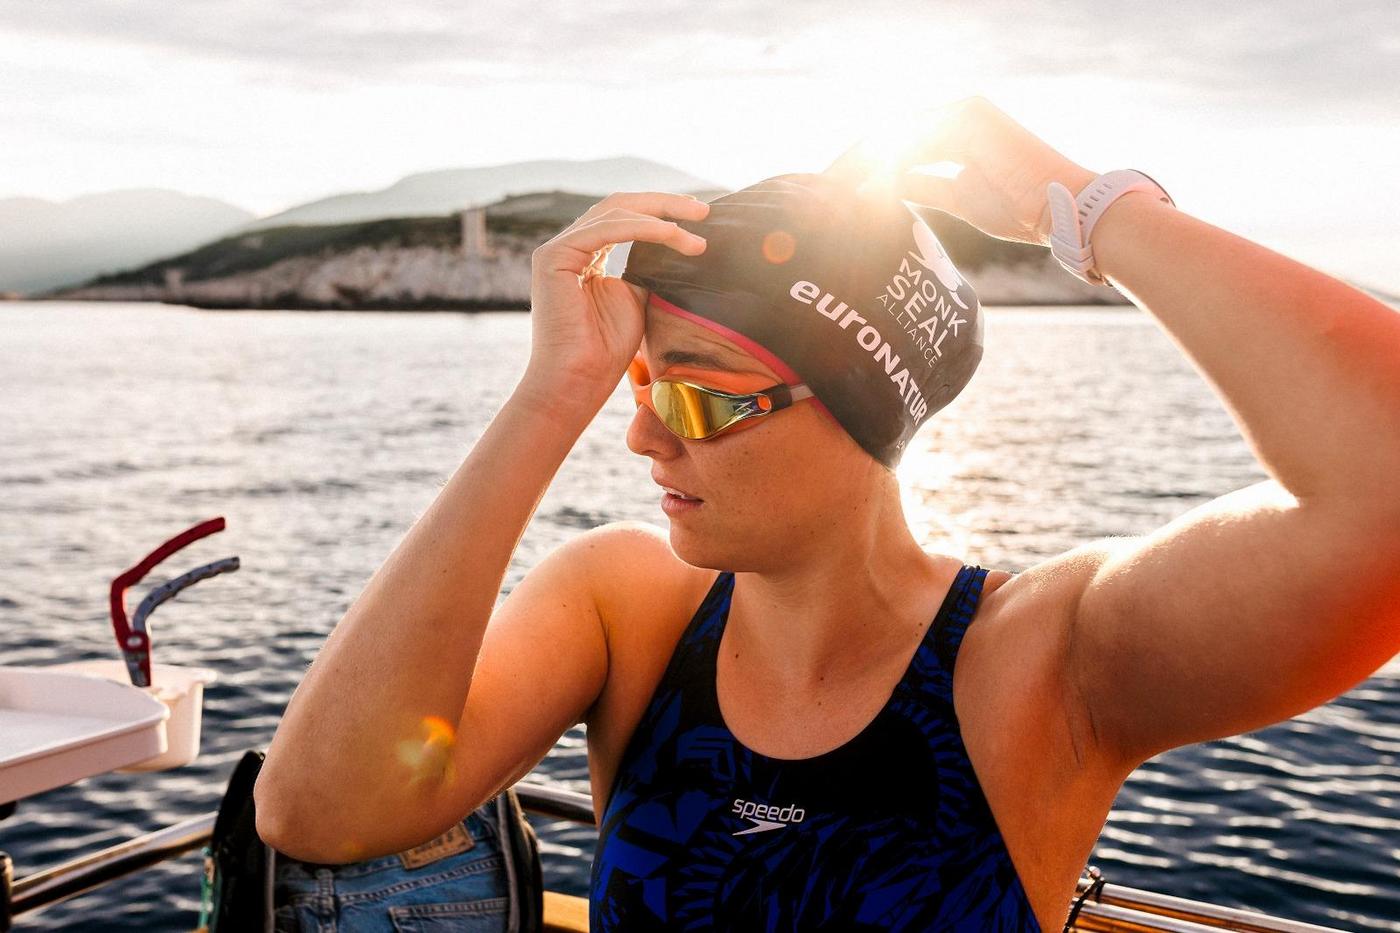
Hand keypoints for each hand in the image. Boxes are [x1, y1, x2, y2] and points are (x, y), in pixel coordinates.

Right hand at [522, 192, 708, 405]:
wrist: (579, 379)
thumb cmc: (607, 349)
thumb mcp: (638, 297)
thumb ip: (647, 267)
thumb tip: (678, 243)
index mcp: (587, 254)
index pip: (626, 218)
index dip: (663, 212)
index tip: (700, 217)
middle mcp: (570, 246)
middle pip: (621, 206)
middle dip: (665, 204)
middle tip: (704, 210)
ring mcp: (558, 249)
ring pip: (616, 212)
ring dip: (661, 216)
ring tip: (696, 227)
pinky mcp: (554, 256)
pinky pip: (606, 229)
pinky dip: (643, 228)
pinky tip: (671, 233)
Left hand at [824, 96, 1096, 247]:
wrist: (1063, 209)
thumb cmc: (1020, 209)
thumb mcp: (959, 196)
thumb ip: (924, 186)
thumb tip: (885, 192)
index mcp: (957, 129)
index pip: (901, 143)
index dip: (866, 166)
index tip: (836, 193)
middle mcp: (959, 114)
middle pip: (893, 134)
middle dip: (855, 163)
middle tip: (821, 191)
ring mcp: (965, 111)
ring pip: (900, 136)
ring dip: (864, 164)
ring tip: (834, 195)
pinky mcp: (970, 118)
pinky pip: (918, 142)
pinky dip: (890, 166)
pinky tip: (866, 191)